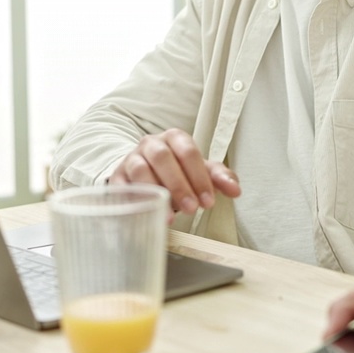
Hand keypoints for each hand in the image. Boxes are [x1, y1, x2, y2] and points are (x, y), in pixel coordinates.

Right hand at [108, 128, 240, 215]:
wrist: (146, 174)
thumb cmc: (178, 172)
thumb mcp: (200, 172)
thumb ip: (219, 178)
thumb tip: (235, 190)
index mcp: (174, 138)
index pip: (188, 151)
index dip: (199, 176)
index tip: (208, 202)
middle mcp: (152, 143)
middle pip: (163, 157)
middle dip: (179, 184)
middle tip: (192, 208)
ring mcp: (132, 158)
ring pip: (141, 169)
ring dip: (157, 191)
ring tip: (170, 214)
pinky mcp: (118, 177)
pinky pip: (121, 186)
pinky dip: (133, 200)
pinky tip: (146, 213)